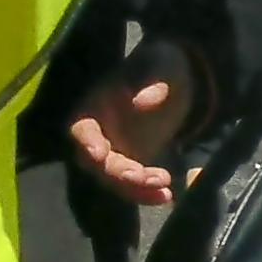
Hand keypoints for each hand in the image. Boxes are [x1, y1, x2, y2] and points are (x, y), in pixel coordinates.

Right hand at [66, 39, 202, 206]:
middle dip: (122, 174)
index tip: (100, 154)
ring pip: (115, 180)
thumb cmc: (162, 65)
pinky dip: (148, 192)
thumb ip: (150, 82)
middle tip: (152, 178)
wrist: (179, 77)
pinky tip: (168, 197)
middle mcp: (99, 134)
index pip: (82, 128)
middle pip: (98, 163)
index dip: (88, 142)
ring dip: (136, 190)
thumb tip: (139, 102)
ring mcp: (115, 151)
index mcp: (96, 106)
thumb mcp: (161, 65)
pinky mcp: (133, 163)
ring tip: (165, 193)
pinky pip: (134, 184)